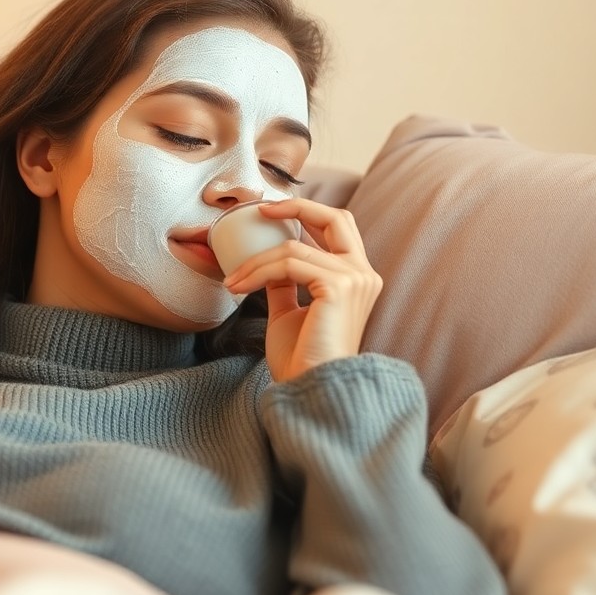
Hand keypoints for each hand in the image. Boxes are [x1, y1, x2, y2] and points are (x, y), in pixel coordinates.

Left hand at [222, 199, 381, 382]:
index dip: (306, 212)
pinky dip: (258, 273)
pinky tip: (239, 287)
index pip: (338, 228)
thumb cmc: (301, 359)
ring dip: (255, 262)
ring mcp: (355, 279)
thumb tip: (268, 265)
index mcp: (356, 278)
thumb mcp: (289, 312)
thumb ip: (285, 285)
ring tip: (232, 281)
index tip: (268, 214)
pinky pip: (288, 265)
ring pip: (294, 248)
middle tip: (260, 210)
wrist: (309, 388)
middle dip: (297, 206)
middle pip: (336, 217)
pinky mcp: (340, 287)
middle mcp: (363, 274)